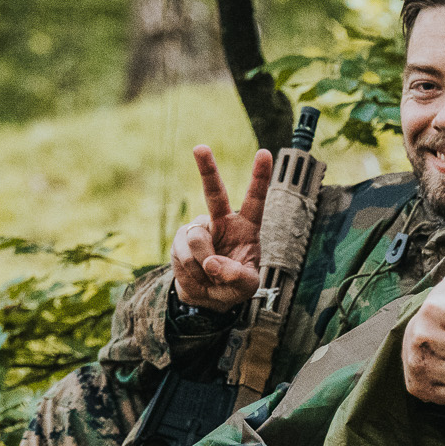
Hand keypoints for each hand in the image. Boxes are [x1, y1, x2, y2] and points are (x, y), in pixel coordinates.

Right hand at [170, 145, 270, 312]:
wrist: (206, 298)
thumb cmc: (232, 286)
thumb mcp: (246, 287)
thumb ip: (237, 277)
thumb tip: (212, 262)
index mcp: (245, 227)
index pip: (255, 200)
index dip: (259, 177)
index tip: (264, 153)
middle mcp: (221, 222)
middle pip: (215, 193)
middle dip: (207, 169)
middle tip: (200, 147)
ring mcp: (198, 229)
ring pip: (197, 241)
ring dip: (205, 267)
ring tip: (210, 276)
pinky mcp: (179, 240)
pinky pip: (185, 256)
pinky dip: (193, 274)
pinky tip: (198, 276)